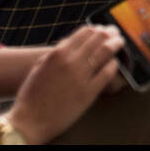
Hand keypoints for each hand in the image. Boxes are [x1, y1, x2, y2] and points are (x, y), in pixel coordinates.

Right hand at [6, 25, 123, 143]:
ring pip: (105, 51)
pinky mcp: (88, 93)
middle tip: (116, 33)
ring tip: (120, 43)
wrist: (29, 121)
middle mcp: (70, 61)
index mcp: (58, 53)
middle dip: (110, 33)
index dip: (97, 29)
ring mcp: (80, 76)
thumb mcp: (40, 66)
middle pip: (98, 38)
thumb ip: (55, 53)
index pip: (85, 32)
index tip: (103, 30)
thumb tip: (70, 42)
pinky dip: (113, 65)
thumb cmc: (32, 95)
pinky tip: (114, 64)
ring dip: (115, 44)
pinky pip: (107, 73)